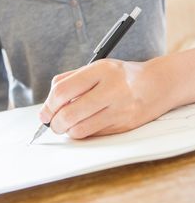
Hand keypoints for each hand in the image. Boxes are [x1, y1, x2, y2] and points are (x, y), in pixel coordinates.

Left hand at [39, 58, 173, 138]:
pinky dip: (82, 133)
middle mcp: (111, 89)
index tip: (45, 113)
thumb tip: (47, 105)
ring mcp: (120, 109)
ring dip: (67, 130)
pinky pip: (93, 135)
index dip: (48, 105)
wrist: (156, 85)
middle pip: (69, 114)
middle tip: (52, 123)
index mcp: (101, 70)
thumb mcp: (96, 68)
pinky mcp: (124, 125)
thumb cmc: (121, 76)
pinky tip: (84, 125)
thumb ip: (70, 80)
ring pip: (80, 129)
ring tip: (67, 125)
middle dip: (54, 123)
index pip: (63, 91)